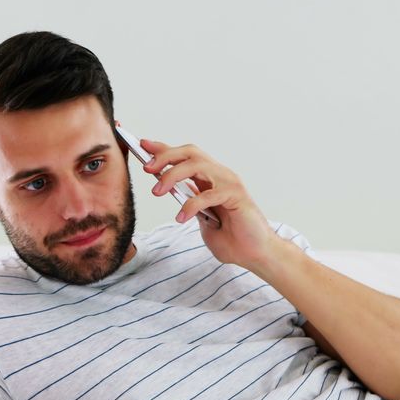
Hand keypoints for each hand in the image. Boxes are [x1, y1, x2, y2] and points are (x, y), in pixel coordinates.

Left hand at [140, 138, 283, 272]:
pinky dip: (191, 205)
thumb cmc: (233, 240)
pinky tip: (182, 217)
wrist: (257, 254)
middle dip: (165, 156)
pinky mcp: (237, 196)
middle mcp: (221, 176)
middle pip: (190, 153)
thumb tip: (169, 191)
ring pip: (197, 165)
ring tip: (158, 191)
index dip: (163, 149)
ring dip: (173, 175)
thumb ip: (189, 204)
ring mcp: (230, 183)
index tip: (142, 145)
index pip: (185, 157)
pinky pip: (208, 194)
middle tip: (146, 168)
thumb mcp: (201, 220)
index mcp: (211, 180)